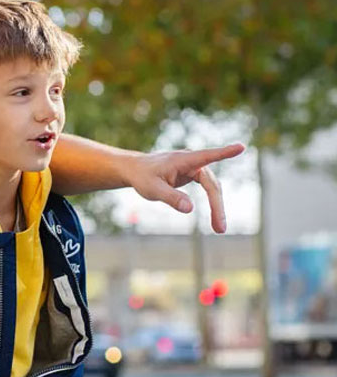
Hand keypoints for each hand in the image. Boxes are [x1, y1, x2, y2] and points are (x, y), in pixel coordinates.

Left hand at [126, 143, 244, 232]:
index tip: (241, 147)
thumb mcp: (152, 190)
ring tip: (218, 228)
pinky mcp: (193, 175)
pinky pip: (208, 189)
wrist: (136, 170)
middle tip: (220, 228)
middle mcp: (192, 162)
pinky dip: (213, 203)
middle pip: (212, 184)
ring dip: (217, 207)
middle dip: (217, 206)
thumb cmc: (142, 177)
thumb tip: (191, 209)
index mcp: (183, 160)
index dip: (224, 153)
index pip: (207, 156)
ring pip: (212, 188)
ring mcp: (194, 168)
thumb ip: (171, 198)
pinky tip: (216, 216)